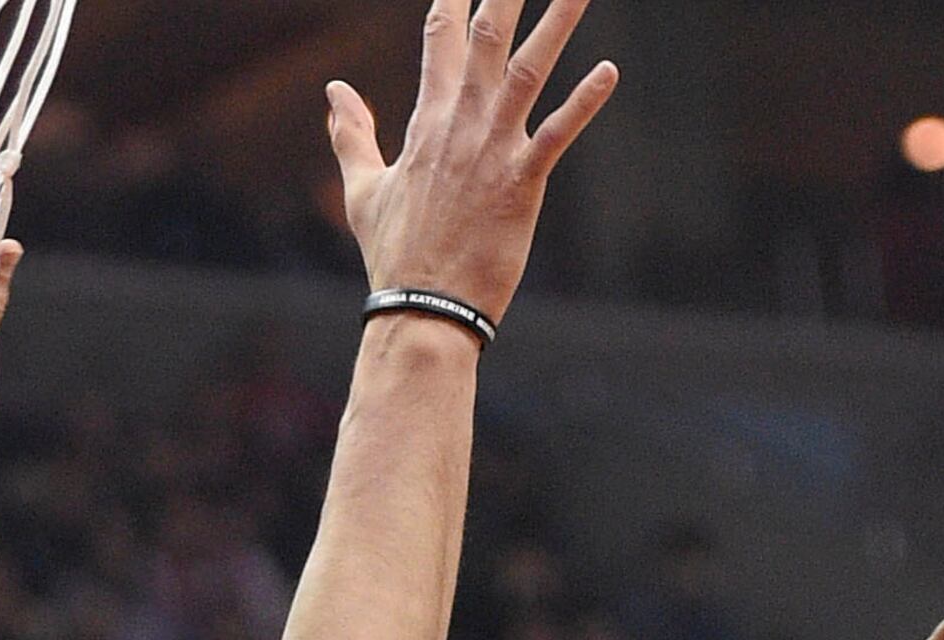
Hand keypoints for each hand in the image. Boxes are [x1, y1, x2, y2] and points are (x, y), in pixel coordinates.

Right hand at [327, 0, 618, 324]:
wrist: (422, 309)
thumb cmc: (394, 253)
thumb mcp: (362, 188)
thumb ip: (349, 134)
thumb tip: (333, 90)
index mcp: (426, 119)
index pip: (440, 37)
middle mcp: (460, 122)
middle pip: (487, 34)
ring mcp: (491, 149)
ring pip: (528, 68)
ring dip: (558, 23)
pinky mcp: (521, 182)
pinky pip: (558, 133)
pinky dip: (584, 101)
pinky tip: (609, 70)